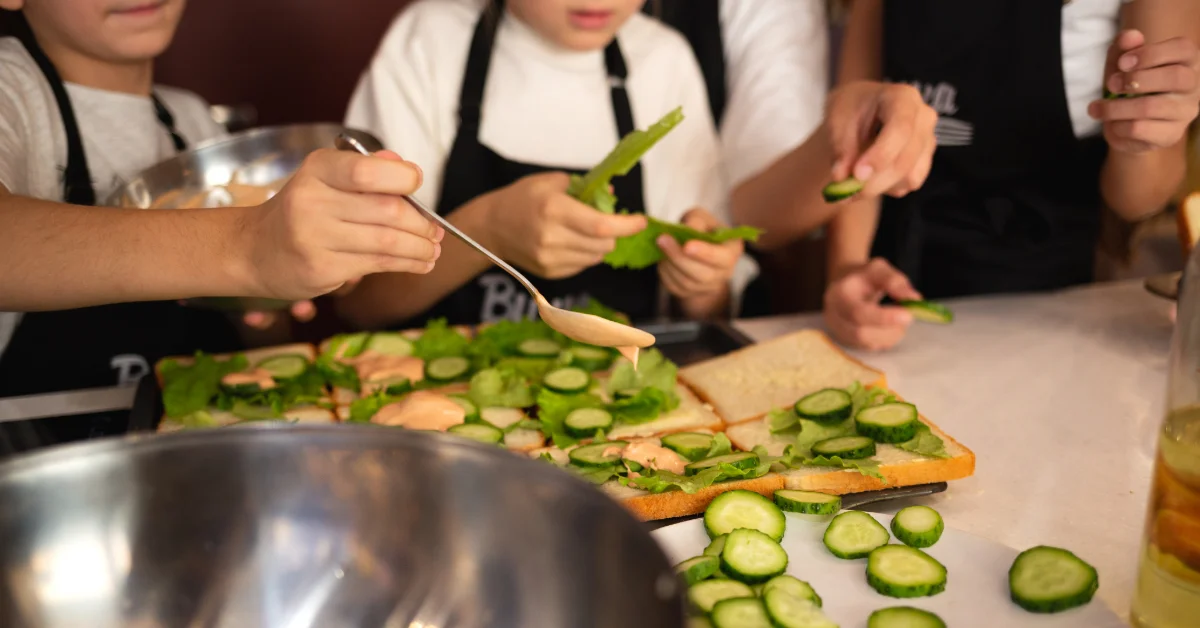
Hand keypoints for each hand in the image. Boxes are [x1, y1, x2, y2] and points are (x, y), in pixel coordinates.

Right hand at [239, 148, 442, 300]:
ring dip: (420, 248)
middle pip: (387, 210)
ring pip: (387, 242)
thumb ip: (365, 169)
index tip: (417, 184)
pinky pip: (376, 265)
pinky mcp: (321, 268)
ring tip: (432, 249)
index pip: (367, 170)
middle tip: (435, 230)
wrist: (254, 250)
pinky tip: (419, 263)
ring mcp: (314, 237)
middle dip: (421, 223)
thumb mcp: (325, 179)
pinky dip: (407, 264)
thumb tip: (404, 166)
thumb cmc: (302, 210)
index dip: (403, 178)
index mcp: (317, 169)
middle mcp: (312, 200)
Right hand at [485, 172, 645, 278]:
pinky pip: (583, 266)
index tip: (641, 221)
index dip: (627, 225)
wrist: (491, 227)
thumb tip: (613, 198)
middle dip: (613, 234)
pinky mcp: (550, 272)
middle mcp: (552, 237)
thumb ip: (585, 188)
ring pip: (596, 257)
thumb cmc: (522, 199)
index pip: (602, 226)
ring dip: (600, 245)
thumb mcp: (552, 182)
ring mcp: (550, 259)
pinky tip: (570, 242)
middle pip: (604, 245)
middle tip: (604, 222)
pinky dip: (585, 254)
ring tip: (583, 231)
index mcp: (554, 210)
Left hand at [657, 208, 739, 317]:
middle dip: (680, 257)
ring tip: (659, 244)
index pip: (723, 258)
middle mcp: (723, 273)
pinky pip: (675, 287)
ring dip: (670, 264)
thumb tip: (688, 229)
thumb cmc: (701, 228)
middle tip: (662, 239)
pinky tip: (661, 258)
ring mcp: (706, 286)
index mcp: (732, 251)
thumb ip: (696, 221)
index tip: (687, 246)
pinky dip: (665, 272)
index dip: (705, 253)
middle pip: (703, 275)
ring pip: (686, 282)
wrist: (695, 246)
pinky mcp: (688, 292)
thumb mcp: (701, 217)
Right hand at [823, 258, 920, 349]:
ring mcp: (838, 331)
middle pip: (861, 333)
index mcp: (839, 294)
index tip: (908, 315)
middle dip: (890, 329)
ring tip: (898, 321)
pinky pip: (869, 348)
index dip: (884, 318)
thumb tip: (913, 299)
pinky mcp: (846, 341)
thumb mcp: (879, 269)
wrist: (845, 283)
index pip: (858, 313)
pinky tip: (888, 327)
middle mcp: (833, 316)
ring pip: (867, 343)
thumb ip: (895, 282)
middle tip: (907, 317)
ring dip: (890, 335)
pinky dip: (885, 339)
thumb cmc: (863, 276)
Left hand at [827, 81, 938, 197]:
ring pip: (909, 177)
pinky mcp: (925, 161)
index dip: (881, 155)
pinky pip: (908, 184)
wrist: (860, 110)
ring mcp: (928, 140)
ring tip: (850, 182)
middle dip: (874, 181)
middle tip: (844, 192)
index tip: (857, 175)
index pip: (901, 129)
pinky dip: (885, 188)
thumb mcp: (837, 119)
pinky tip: (868, 176)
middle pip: (906, 159)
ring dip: (878, 187)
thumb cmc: (850, 108)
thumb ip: (840, 148)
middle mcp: (924, 118)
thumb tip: (840, 177)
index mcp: (903, 97)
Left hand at [1088, 30, 1199, 152]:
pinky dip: (1117, 125)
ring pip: (1151, 107)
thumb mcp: (1122, 64)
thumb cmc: (1129, 86)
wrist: (1127, 127)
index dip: (1151, 53)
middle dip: (1136, 79)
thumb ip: (1125, 47)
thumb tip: (1130, 36)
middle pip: (1175, 77)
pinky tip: (1111, 123)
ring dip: (1116, 107)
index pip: (1183, 49)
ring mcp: (1186, 112)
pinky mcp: (1171, 135)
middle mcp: (1194, 86)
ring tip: (1096, 108)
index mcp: (1188, 61)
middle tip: (1110, 84)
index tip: (1122, 62)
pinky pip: (1140, 129)